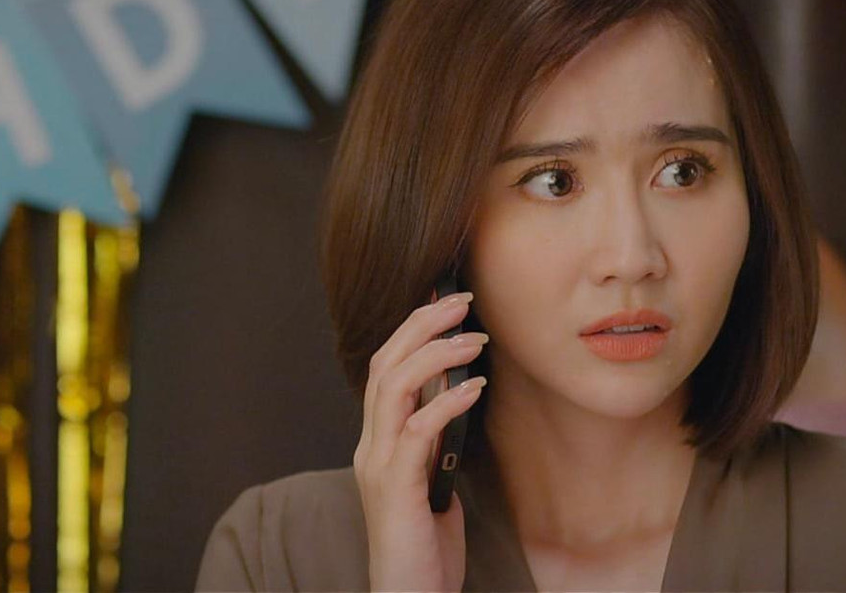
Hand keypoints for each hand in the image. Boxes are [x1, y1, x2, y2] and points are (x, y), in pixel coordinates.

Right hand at [353, 291, 488, 591]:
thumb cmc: (425, 544)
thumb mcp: (433, 479)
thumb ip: (436, 438)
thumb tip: (459, 389)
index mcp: (377, 442)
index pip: (387, 369)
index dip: (412, 328)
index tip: (444, 300)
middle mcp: (370, 446)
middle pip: (386, 364)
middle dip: (422, 324)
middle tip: (462, 300)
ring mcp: (378, 465)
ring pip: (395, 387)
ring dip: (437, 354)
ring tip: (474, 337)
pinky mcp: (396, 487)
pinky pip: (418, 430)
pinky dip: (447, 401)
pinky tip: (475, 385)